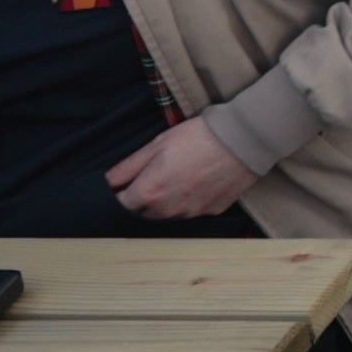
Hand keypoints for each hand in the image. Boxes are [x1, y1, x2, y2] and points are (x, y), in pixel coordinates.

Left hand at [105, 124, 258, 218]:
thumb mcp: (156, 144)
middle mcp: (167, 210)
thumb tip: (108, 182)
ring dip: (165, 201)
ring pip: (167, 213)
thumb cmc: (197, 137)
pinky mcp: (211, 211)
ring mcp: (190, 213)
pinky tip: (197, 181)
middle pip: (143, 212)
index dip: (119, 193)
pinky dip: (188, 200)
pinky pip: (191, 210)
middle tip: (154, 174)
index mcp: (149, 193)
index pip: (120, 205)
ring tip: (178, 175)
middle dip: (141, 198)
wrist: (243, 140)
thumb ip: (127, 167)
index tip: (123, 183)